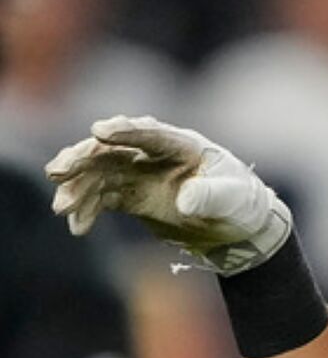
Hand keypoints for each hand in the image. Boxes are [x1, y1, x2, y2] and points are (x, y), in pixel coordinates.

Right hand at [45, 115, 291, 274]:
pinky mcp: (131, 195)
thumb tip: (186, 199)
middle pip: (113, 150)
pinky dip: (87, 209)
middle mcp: (155, 154)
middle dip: (84, 158)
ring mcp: (141, 173)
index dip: (125, 131)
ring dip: (78, 187)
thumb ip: (211, 196)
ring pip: (100, 173)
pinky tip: (78, 227)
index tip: (98, 130)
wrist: (236, 225)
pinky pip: (102, 197)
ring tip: (62, 208)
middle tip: (58, 171)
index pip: (150, 134)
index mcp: (183, 145)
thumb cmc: (240, 202)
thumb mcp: (232, 199)